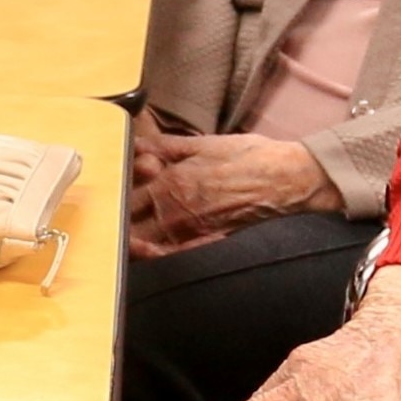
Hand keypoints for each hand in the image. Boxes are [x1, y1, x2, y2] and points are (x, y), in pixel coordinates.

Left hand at [128, 130, 334, 257]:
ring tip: (125, 238)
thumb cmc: (251, 157)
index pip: (126, 193)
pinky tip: (152, 252)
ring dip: (132, 242)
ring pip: (146, 244)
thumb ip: (165, 146)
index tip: (110, 194)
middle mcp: (175, 209)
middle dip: (117, 222)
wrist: (290, 179)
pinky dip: (158, 256)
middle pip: (130, 223)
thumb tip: (136, 144)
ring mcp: (190, 230)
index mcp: (170, 180)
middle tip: (109, 220)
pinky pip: (173, 257)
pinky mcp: (208, 244)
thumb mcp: (203, 142)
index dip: (115, 195)